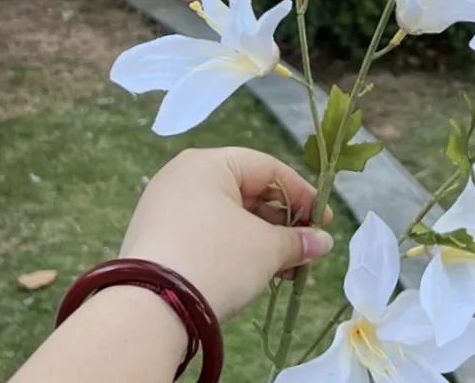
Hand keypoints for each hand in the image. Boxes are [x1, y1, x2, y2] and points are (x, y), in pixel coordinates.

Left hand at [119, 147, 334, 321]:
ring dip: (261, 241)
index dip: (302, 194)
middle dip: (281, 224)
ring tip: (287, 268)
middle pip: (247, 193)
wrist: (150, 311)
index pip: (268, 168)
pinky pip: (207, 235)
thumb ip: (297, 240)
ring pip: (227, 217)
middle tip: (307, 247)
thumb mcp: (265, 248)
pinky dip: (234, 250)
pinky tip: (257, 274)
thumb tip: (322, 242)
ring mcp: (164, 209)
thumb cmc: (215, 259)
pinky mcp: (156, 241)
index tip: (324, 220)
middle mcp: (182, 177)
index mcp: (208, 163)